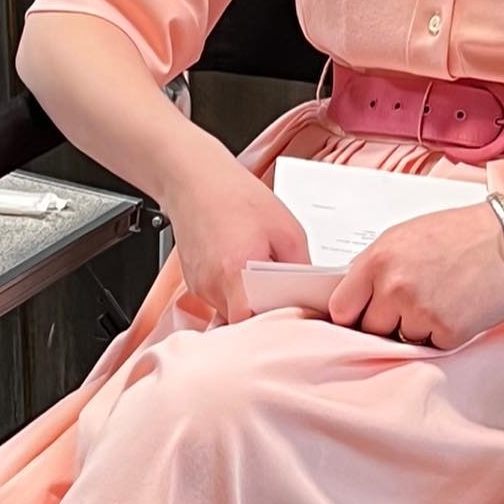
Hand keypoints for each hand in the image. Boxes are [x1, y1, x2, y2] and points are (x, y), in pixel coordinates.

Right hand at [164, 164, 311, 325]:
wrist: (195, 179)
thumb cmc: (236, 197)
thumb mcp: (286, 229)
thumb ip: (299, 267)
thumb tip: (309, 293)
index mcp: (238, 274)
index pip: (259, 324)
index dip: (280, 322)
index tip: (296, 314)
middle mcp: (215, 287)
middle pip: (246, 323)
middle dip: (266, 313)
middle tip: (283, 297)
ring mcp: (201, 288)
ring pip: (233, 314)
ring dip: (250, 303)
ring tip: (261, 277)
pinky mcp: (195, 284)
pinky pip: (221, 300)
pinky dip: (236, 292)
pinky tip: (242, 268)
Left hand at [327, 201, 503, 349]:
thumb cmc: (459, 234)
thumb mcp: (403, 237)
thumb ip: (374, 267)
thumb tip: (353, 297)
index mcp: (378, 260)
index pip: (342, 307)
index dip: (353, 314)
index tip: (361, 315)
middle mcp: (395, 286)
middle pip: (370, 329)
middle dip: (387, 321)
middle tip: (413, 301)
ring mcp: (421, 311)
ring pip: (401, 340)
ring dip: (417, 327)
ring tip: (440, 298)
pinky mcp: (448, 332)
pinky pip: (431, 345)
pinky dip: (442, 333)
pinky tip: (456, 307)